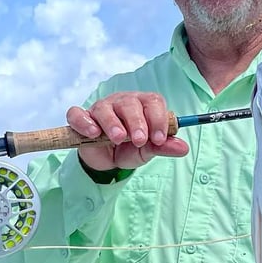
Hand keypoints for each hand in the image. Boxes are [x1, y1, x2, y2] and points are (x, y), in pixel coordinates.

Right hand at [67, 91, 189, 172]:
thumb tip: (183, 148)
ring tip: (119, 139)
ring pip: (105, 108)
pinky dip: (84, 121)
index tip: (160, 138)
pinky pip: (78, 114)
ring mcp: (101, 109)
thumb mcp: (148, 150)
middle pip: (130, 103)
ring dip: (113, 123)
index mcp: (143, 106)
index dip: (158, 118)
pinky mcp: (82, 119)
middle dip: (137, 122)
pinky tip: (93, 132)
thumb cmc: (130, 148)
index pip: (153, 102)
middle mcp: (122, 103)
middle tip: (140, 140)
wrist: (108, 160)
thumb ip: (164, 147)